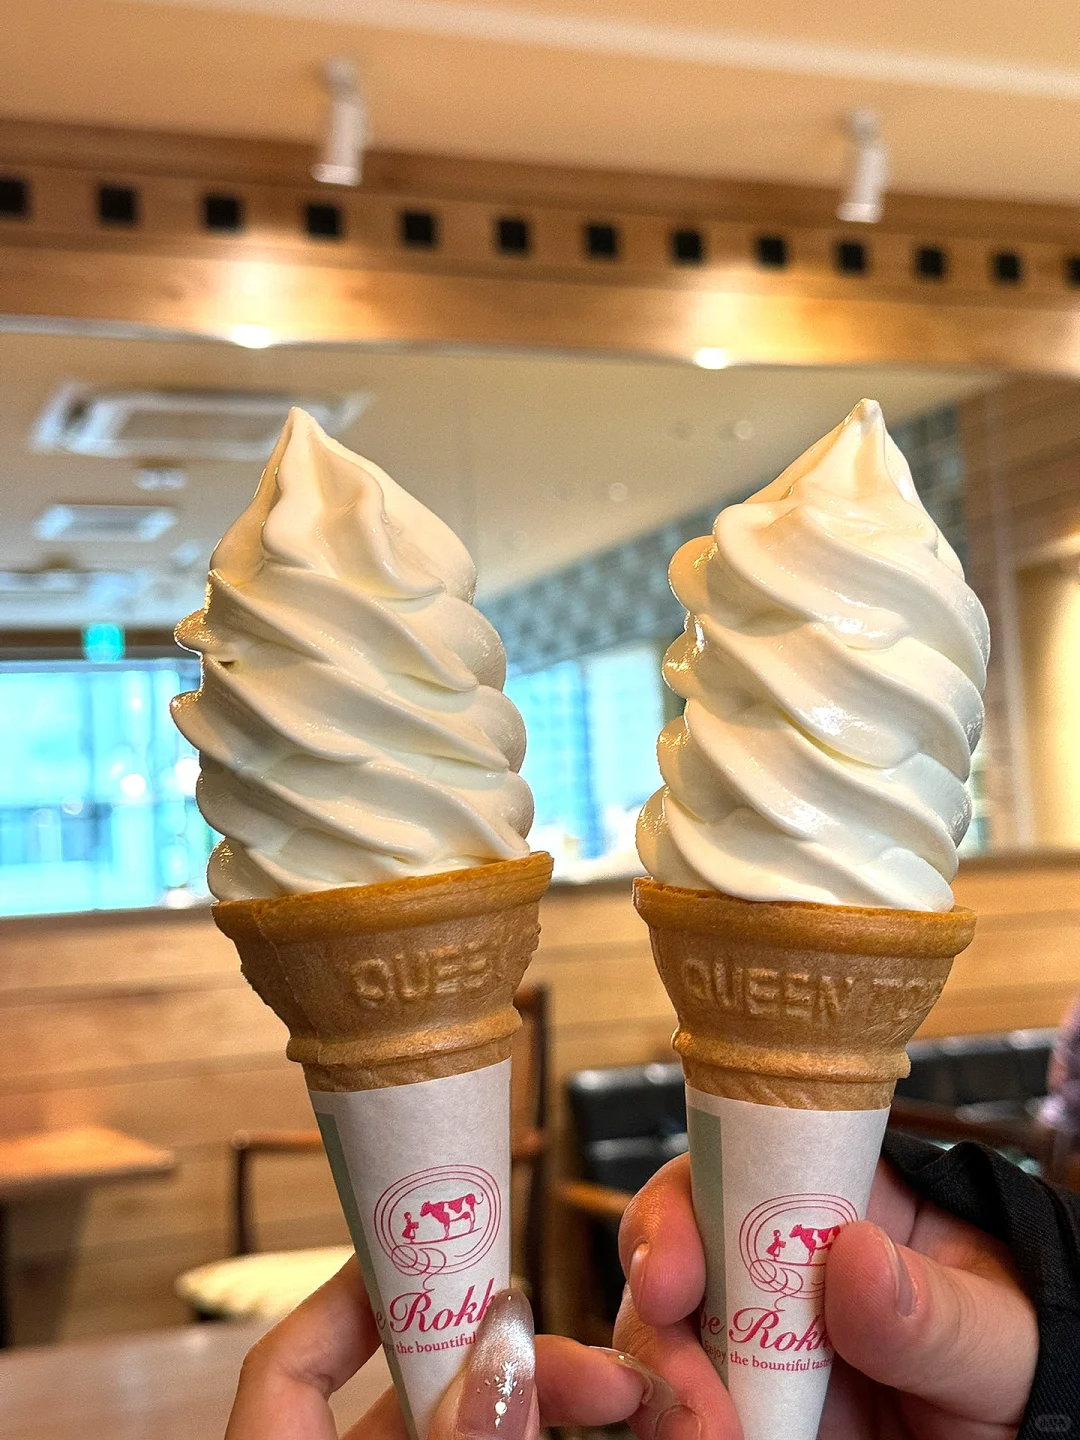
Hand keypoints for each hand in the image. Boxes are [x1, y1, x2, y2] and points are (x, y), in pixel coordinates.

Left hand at [225, 1256, 679, 1439]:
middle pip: (414, 1395)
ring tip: (637, 1398)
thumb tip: (502, 1354)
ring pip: (477, 1436)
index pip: (287, 1366)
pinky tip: (627, 1434)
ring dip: (552, 1403)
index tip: (445, 1253)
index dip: (358, 1294)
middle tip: (602, 1363)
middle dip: (513, 1361)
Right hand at [613, 1152, 1038, 1438]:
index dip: (685, 1202)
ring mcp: (757, 1339)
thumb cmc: (1028, 1370)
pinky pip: (680, 1406)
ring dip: (661, 1379)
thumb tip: (855, 1252)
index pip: (738, 1163)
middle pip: (677, 1246)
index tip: (672, 1272)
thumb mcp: (1004, 1341)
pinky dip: (670, 1422)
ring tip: (701, 1437)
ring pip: (661, 1332)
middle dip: (655, 1303)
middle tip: (680, 1378)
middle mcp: (781, 1261)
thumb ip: (937, 1308)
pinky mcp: (746, 1408)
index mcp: (842, 1201)